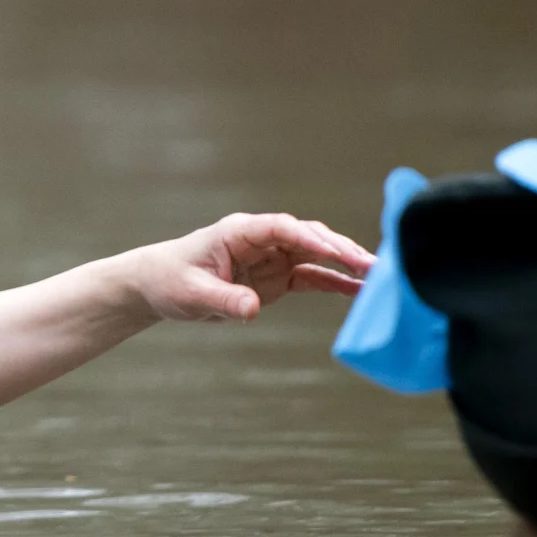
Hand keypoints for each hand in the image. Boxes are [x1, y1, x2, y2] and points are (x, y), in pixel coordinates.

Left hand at [123, 213, 372, 324]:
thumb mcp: (192, 294)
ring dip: (346, 264)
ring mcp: (272, 257)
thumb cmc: (170, 280)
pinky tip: (360, 292)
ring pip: (317, 255)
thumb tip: (253, 309)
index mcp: (239, 232)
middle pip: (309, 237)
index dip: (309, 237)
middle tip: (371, 265)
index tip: (333, 250)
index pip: (281, 228)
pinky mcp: (277, 277)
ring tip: (378, 278)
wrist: (158, 286)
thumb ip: (223, 300)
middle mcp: (261, 240)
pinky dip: (336, 283)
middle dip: (340, 249)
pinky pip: (312, 277)